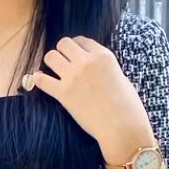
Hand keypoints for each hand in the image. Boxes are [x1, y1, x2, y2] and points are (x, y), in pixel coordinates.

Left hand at [26, 36, 154, 163]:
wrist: (123, 128)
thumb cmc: (128, 107)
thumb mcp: (121, 77)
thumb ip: (105, 68)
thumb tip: (96, 69)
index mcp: (104, 56)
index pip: (82, 40)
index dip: (77, 48)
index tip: (75, 56)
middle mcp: (87, 62)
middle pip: (63, 43)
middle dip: (62, 52)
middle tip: (64, 64)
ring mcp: (74, 77)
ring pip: (50, 56)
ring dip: (51, 63)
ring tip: (54, 72)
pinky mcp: (64, 94)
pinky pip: (42, 79)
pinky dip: (39, 80)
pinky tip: (42, 82)